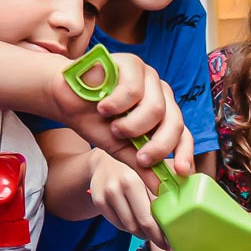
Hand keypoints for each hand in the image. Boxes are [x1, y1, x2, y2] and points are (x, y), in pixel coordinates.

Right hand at [48, 52, 192, 191]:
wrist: (66, 98)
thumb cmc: (95, 121)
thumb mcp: (119, 148)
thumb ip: (140, 165)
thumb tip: (160, 188)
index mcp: (163, 115)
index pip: (183, 134)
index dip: (184, 153)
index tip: (179, 171)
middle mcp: (161, 95)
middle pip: (175, 123)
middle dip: (158, 146)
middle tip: (140, 157)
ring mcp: (149, 77)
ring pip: (156, 108)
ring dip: (131, 126)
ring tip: (113, 126)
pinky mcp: (133, 63)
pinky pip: (135, 90)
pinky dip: (117, 104)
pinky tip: (103, 107)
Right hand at [88, 151, 167, 248]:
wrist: (105, 159)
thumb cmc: (136, 167)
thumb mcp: (152, 171)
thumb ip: (166, 187)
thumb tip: (186, 208)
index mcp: (133, 181)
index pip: (148, 217)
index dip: (162, 233)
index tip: (172, 243)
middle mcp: (116, 188)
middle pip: (137, 226)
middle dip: (154, 238)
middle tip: (166, 244)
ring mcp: (105, 196)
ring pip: (128, 227)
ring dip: (142, 233)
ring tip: (153, 232)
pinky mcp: (98, 201)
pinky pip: (118, 224)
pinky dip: (129, 227)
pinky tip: (137, 223)